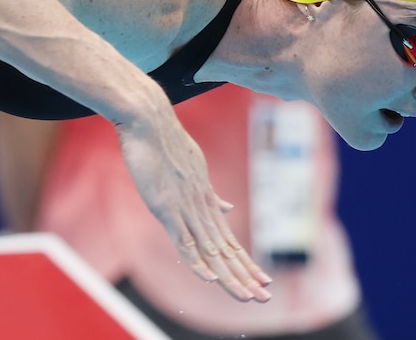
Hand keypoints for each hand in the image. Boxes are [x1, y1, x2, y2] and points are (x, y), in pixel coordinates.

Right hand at [116, 120, 272, 301]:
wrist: (149, 118)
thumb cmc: (166, 142)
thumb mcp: (195, 170)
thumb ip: (210, 193)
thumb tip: (228, 207)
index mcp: (206, 201)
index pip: (229, 240)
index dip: (245, 262)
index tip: (263, 280)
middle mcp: (201, 207)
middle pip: (227, 250)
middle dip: (246, 276)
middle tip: (266, 298)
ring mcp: (185, 208)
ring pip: (211, 250)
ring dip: (230, 276)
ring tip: (249, 297)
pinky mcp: (165, 207)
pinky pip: (183, 240)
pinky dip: (197, 261)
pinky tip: (210, 278)